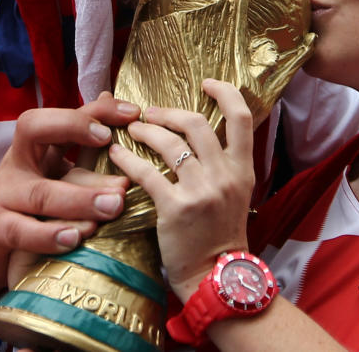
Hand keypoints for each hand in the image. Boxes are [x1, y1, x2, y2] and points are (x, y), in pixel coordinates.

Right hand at [0, 92, 136, 298]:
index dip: (92, 111)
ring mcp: (4, 195)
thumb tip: (125, 111)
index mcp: (33, 146)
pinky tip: (75, 238)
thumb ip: (89, 147)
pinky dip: (49, 236)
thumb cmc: (31, 203)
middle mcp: (16, 162)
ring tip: (113, 205)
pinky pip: (22, 230)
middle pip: (35, 131)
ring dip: (81, 199)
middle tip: (122, 152)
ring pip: (40, 192)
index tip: (131, 115)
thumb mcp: (59, 172)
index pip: (59, 114)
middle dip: (80, 133)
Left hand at [109, 79, 255, 301]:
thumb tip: (201, 134)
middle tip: (149, 114)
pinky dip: (127, 159)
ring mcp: (201, 191)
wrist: (215, 275)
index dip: (224, 92)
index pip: (241, 117)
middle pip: (196, 124)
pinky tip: (116, 155)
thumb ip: (224, 163)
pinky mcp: (175, 208)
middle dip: (167, 112)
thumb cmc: (221, 233)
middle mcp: (225, 175)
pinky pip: (146, 173)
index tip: (205, 83)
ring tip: (132, 131)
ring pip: (170, 144)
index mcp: (243, 168)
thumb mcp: (237, 193)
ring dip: (145, 131)